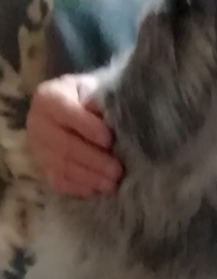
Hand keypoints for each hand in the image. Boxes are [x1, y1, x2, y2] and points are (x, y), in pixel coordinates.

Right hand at [27, 74, 122, 196]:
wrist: (79, 103)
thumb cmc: (93, 95)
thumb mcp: (98, 89)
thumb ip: (104, 102)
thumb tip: (118, 121)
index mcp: (49, 97)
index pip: (67, 113)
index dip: (88, 127)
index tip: (109, 140)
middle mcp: (37, 122)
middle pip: (64, 145)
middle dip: (93, 160)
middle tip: (117, 170)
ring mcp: (37, 147)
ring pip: (61, 166)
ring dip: (88, 177)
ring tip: (112, 183)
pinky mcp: (42, 166)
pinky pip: (57, 180)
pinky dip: (77, 187)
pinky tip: (95, 190)